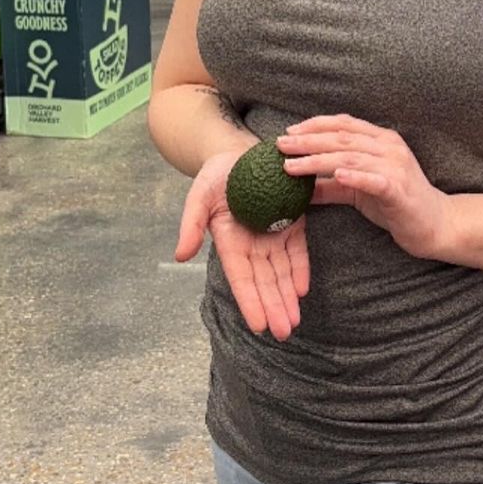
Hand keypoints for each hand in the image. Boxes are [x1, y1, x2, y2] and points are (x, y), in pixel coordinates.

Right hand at [175, 147, 309, 341]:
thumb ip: (191, 225)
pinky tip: (302, 289)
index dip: (250, 300)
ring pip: (281, 271)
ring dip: (287, 296)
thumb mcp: (199, 196)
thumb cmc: (216, 175)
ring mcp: (273, 234)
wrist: (239, 152)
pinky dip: (300, 269)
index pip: (241, 277)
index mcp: (229, 241)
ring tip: (294, 320)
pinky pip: (297, 250)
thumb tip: (180, 255)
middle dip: (273, 306)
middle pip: (264, 280)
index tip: (259, 325)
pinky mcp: (292, 222)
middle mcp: (252, 244)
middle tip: (284, 331)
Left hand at [276, 114, 450, 260]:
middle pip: (342, 138)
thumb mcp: (359, 191)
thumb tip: (297, 186)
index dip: (314, 125)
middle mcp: (389, 147)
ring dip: (318, 159)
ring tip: (292, 165)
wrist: (435, 224)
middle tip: (280, 145)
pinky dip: (354, 176)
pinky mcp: (400, 190)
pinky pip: (374, 179)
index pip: (344, 124)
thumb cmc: (396, 203)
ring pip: (350, 157)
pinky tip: (335, 175)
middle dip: (308, 140)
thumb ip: (331, 185)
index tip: (289, 131)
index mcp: (381, 140)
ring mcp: (396, 166)